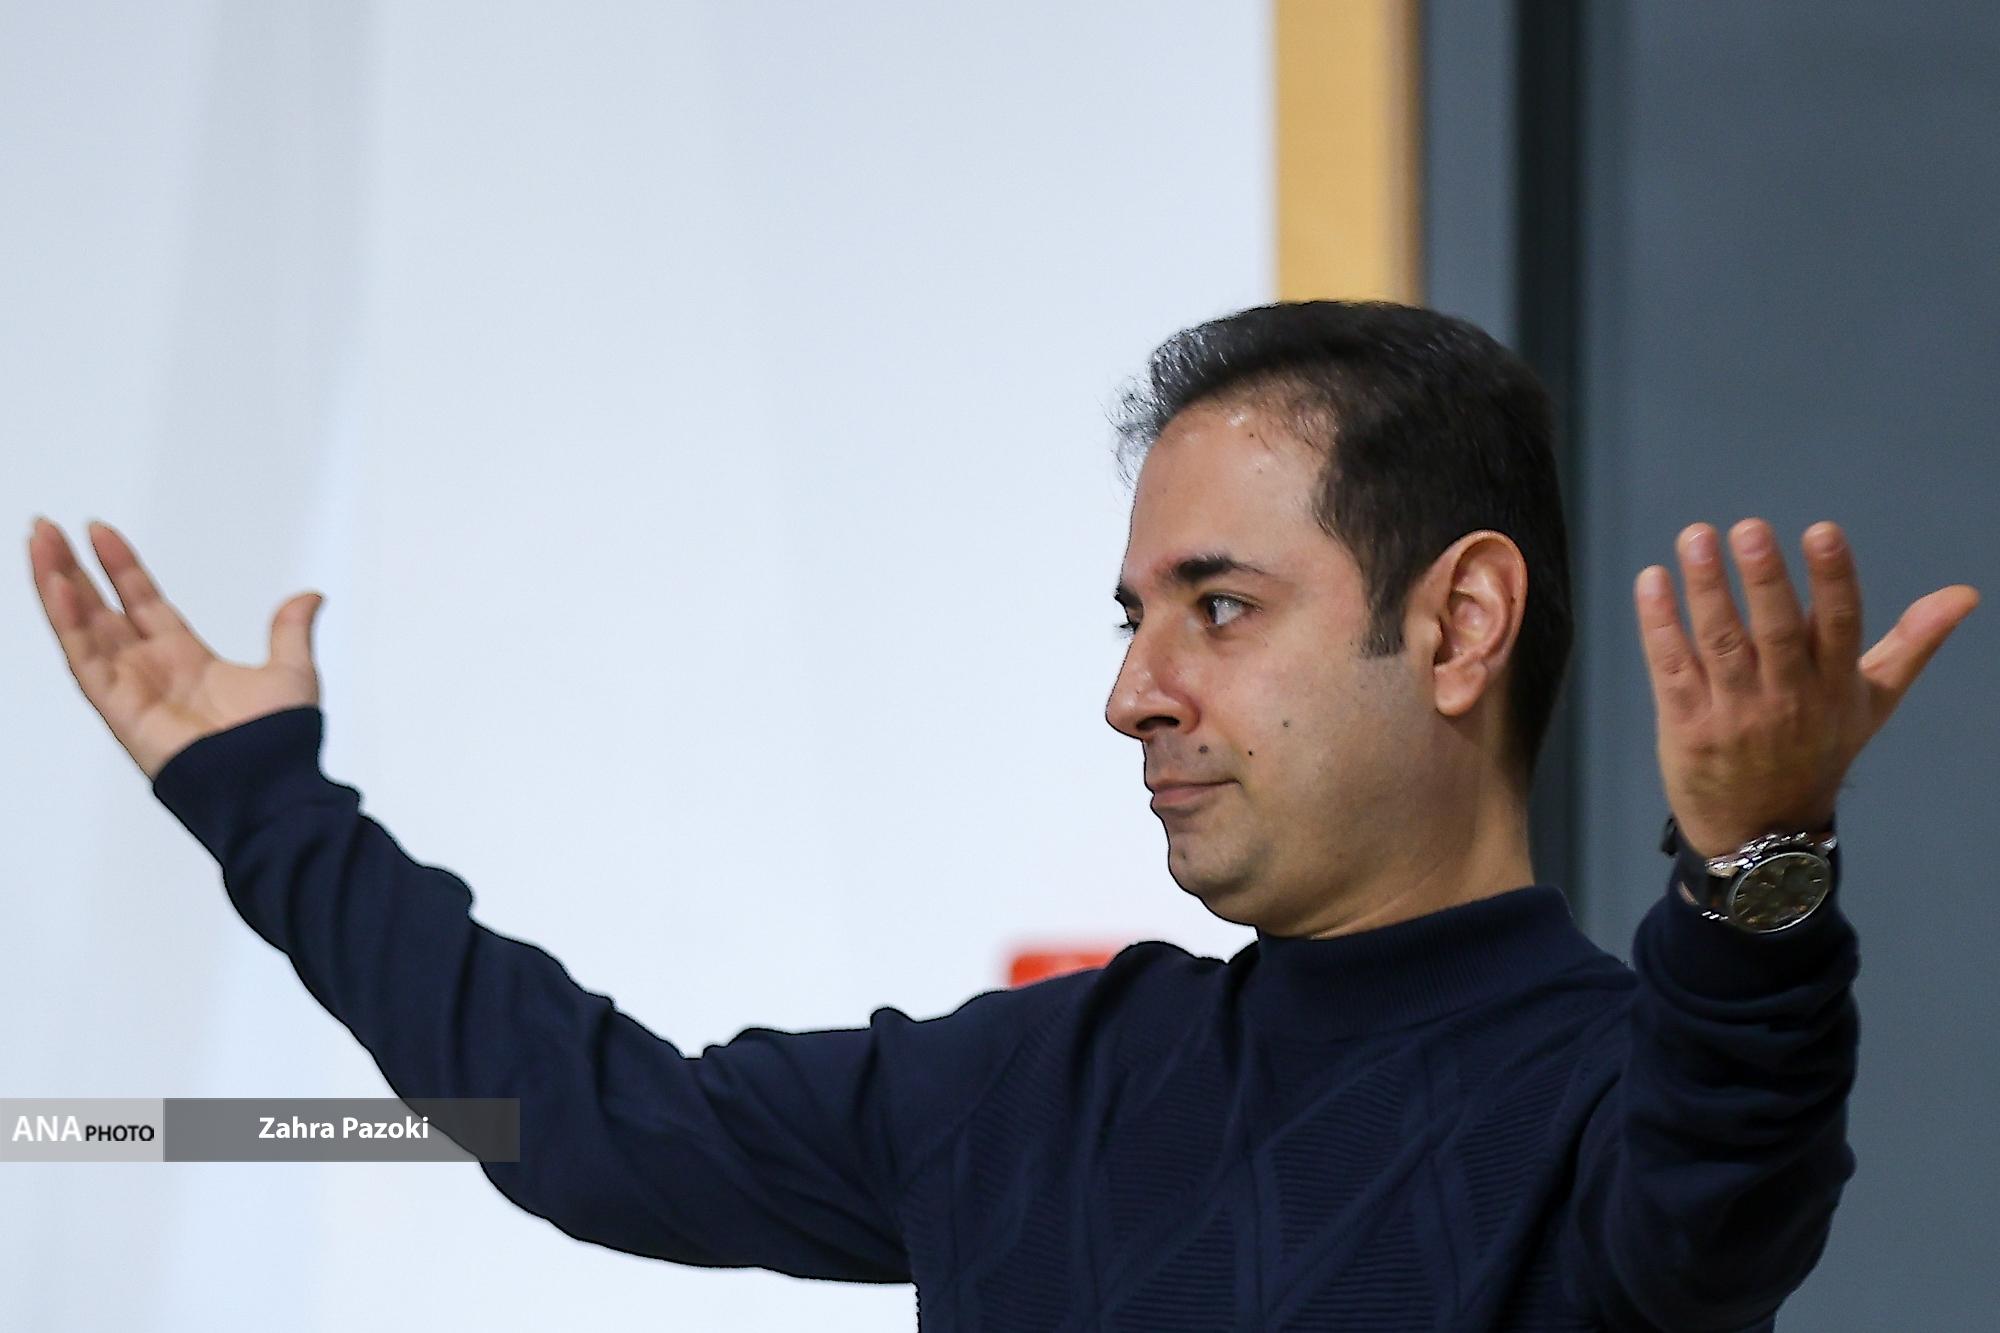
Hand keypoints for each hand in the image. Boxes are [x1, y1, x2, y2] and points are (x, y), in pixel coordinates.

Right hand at [27, 517, 326, 780]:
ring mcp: (131, 688)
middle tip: (47, 528)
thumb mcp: (291, 670)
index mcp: (186, 659)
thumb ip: (290, 630)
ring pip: (82, 628)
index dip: (121, 567)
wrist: (269, 782)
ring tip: (39, 542)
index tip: (99, 531)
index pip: (142, 602)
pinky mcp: (118, 709)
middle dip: (73, 569)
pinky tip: (55, 588)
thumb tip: (310, 596)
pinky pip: (84, 661)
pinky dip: (67, 625)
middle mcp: (151, 671)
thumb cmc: (279, 741)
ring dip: (57, 585)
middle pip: (101, 609)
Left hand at [1634, 518, 1978, 859]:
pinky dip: (1659, 624)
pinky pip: (1671, 667)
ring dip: (1706, 589)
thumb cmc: (1819, 751)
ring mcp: (1735, 713)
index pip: (1841, 625)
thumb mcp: (1872, 702)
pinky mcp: (1687, 725)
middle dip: (1765, 579)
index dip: (1833, 578)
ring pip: (1720, 643)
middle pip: (1777, 631)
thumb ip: (1913, 644)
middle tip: (1749, 528)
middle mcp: (1788, 699)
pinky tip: (1652, 581)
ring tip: (1695, 538)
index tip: (1822, 532)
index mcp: (1835, 686)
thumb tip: (1966, 593)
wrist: (1764, 834)